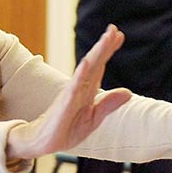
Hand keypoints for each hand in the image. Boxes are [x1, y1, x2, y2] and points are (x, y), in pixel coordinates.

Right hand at [5, 25, 132, 161]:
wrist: (43, 143)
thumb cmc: (66, 130)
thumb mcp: (93, 119)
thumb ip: (108, 105)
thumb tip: (128, 92)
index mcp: (87, 90)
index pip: (99, 66)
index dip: (108, 50)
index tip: (119, 34)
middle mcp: (78, 88)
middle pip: (94, 63)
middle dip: (104, 46)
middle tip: (113, 29)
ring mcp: (70, 95)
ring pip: (85, 71)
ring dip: (95, 54)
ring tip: (105, 39)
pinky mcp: (64, 105)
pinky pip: (73, 88)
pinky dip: (80, 75)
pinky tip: (87, 63)